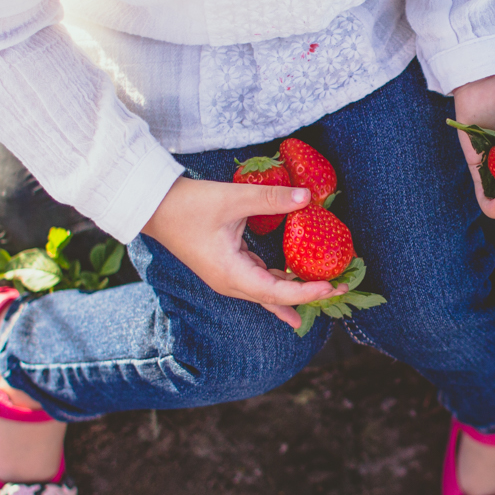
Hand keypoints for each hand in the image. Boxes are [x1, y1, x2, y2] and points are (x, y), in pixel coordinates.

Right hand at [141, 178, 337, 328]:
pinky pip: (259, 280)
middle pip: (275, 298)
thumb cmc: (188, 204)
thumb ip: (271, 199)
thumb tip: (308, 197)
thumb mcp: (232, 199)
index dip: (307, 292)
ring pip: (267, 292)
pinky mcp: (227, 266)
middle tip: (340, 290)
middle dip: (308, 295)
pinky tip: (294, 282)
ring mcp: (227, 276)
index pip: (277, 293)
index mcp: (231, 274)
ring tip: (324, 292)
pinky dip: (279, 282)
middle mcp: (230, 282)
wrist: (153, 206)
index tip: (332, 286)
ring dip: (295, 291)